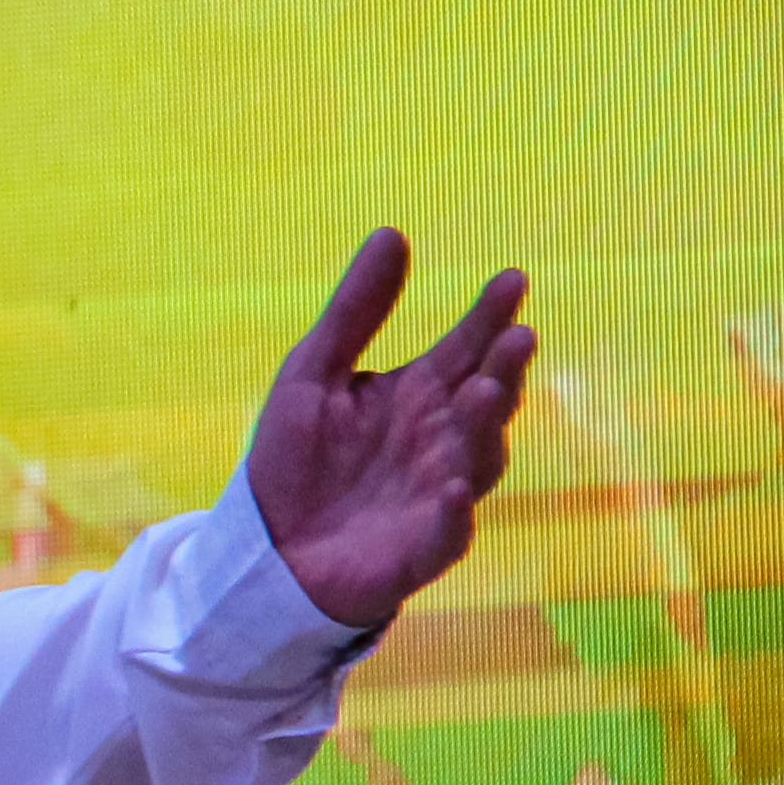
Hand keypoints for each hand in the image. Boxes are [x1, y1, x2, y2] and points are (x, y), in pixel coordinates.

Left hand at [243, 229, 532, 629]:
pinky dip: (456, 512)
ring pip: (480, 458)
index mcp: (419, 395)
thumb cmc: (296, 461)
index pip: (466, 347)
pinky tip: (454, 488)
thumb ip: (357, 311)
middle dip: (504, 367)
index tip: (511, 280)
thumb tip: (393, 232)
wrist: (265, 551)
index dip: (490, 316)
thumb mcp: (313, 372)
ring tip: (486, 390)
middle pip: (486, 398)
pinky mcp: (421, 550)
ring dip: (486, 426)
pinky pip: (449, 532)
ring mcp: (438, 495)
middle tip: (518, 336)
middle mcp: (441, 440)